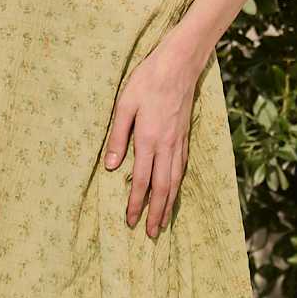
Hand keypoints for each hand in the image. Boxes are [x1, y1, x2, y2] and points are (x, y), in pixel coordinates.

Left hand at [102, 40, 200, 238]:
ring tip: (163, 222)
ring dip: (169, 204)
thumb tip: (110, 167)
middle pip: (162, 188)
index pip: (141, 181)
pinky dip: (178, 185)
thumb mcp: (124, 105)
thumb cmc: (147, 80)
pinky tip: (174, 192)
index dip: (136, 204)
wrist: (180, 63)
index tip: (130, 222)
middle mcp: (167, 145)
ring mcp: (179, 141)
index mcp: (148, 139)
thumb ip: (117, 137)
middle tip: (151, 234)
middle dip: (156, 213)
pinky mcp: (186, 135)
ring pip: (175, 181)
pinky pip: (182, 167)